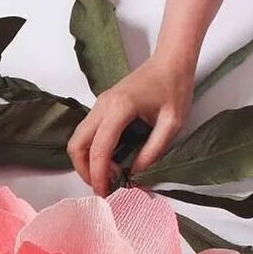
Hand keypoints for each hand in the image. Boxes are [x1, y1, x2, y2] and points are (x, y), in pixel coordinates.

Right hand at [67, 52, 194, 195]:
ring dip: (86, 162)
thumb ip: (153, 152)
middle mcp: (102, 106)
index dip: (98, 175)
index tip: (105, 193)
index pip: (98, 149)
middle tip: (104, 186)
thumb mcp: (173, 124)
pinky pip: (86, 134)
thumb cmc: (175, 87)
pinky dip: (91, 152)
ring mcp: (98, 105)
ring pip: (77, 140)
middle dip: (85, 171)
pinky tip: (110, 161)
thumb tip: (135, 176)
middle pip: (77, 146)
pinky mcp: (101, 108)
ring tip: (109, 175)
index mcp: (119, 108)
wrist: (171, 60)